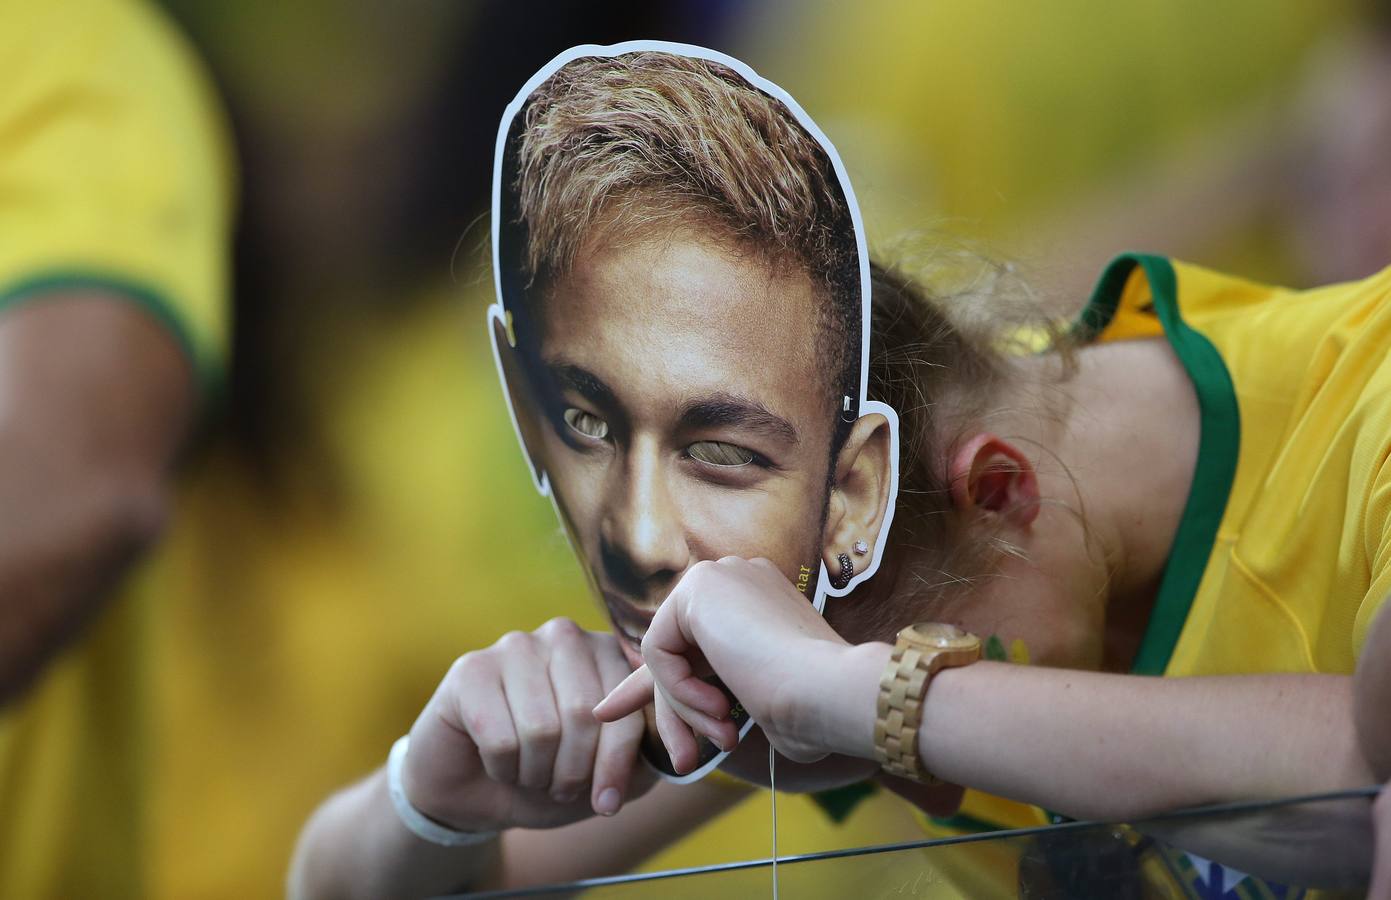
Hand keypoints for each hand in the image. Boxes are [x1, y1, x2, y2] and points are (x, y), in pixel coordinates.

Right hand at [400, 618, 653, 832]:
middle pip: (586, 715)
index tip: (608, 804)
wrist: (475, 787)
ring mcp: (516, 646)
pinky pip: (499, 736)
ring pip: (542, 728)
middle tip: (559, 786)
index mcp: (608, 653)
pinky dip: (502, 768)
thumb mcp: (605, 774)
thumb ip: (641, 760)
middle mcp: (565, 637)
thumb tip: (673, 757)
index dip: (617, 765)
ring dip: (536, 773)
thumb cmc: (548, 772)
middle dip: (574, 771)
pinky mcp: (472, 669)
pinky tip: (496, 762)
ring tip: (530, 773)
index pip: (627, 708)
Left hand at [594, 557, 885, 772]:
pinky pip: (659, 653)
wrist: (830, 694)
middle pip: (676, 650)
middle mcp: (739, 579)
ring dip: (685, 709)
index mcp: (760, 601)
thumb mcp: (751, 701)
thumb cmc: (810, 711)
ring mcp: (720, 577)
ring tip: (719, 740)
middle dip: (671, 709)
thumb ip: (710, 688)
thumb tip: (656, 696)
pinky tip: (719, 707)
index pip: (695, 639)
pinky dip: (680, 691)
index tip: (613, 710)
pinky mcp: (698, 587)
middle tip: (680, 761)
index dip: (664, 682)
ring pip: (667, 656)